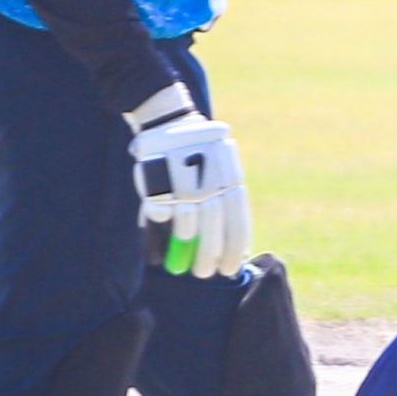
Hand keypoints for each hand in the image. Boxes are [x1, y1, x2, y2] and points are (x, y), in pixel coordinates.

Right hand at [125, 83, 251, 278]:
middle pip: (213, 228)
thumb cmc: (198, 155)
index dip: (233, 248)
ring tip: (188, 269)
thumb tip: (238, 250)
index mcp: (229, 176)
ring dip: (188, 250)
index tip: (230, 269)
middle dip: (210, 256)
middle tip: (206, 274)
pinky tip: (163, 250)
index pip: (237, 219)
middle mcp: (208, 180)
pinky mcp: (158, 184)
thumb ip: (226, 203)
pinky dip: (163, 237)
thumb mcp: (219, 171)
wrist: (169, 121)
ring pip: (189, 226)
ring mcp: (182, 183)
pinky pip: (163, 218)